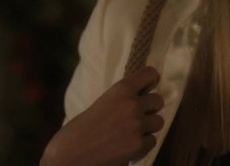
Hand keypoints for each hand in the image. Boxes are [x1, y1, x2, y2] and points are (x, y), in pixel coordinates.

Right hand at [41, 66, 164, 165]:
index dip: (151, 82)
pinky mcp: (139, 145)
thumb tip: (141, 97)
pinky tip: (127, 147)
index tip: (146, 89)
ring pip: (159, 122)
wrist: (71, 154)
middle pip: (158, 100)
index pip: (150, 74)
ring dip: (148, 128)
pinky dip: (142, 145)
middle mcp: (132, 104)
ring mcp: (137, 125)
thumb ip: (122, 99)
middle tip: (136, 116)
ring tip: (131, 133)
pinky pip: (152, 141)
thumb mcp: (102, 103)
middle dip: (149, 108)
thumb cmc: (79, 129)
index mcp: (121, 89)